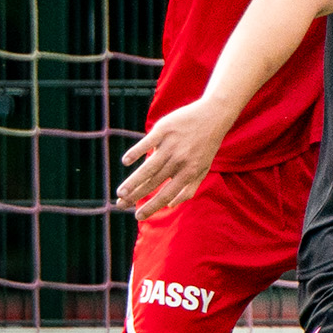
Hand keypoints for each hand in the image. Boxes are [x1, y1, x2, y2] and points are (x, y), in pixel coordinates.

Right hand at [117, 97, 232, 218]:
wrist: (213, 116)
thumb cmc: (206, 145)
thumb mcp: (203, 169)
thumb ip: (189, 188)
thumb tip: (170, 205)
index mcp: (188, 173)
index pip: (166, 195)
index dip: (151, 207)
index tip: (137, 216)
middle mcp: (179, 161)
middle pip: (153, 183)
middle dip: (136, 196)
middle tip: (120, 205)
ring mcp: (170, 145)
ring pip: (148, 167)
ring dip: (133, 181)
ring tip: (120, 192)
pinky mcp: (164, 130)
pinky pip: (147, 143)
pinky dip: (136, 152)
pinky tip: (126, 161)